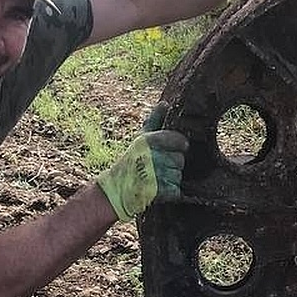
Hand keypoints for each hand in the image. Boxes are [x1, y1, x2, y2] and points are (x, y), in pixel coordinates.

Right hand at [97, 104, 188, 222]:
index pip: (179, 140)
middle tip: (158, 167)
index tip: (172, 149)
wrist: (116, 189)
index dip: (179, 145)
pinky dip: (170, 191)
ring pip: (178, 175)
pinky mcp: (159, 193)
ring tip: (156, 178)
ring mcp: (155, 176)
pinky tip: (158, 189)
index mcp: (148, 141)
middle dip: (172, 164)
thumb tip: (165, 103)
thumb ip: (154, 120)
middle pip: (180, 159)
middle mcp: (151, 157)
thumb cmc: (131, 161)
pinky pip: (176, 190)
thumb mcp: (141, 139)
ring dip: (171, 178)